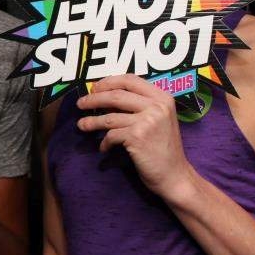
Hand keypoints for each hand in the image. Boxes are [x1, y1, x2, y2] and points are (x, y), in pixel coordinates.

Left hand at [76, 74, 196, 201]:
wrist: (174, 174)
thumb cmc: (163, 147)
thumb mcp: (158, 119)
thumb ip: (139, 105)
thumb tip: (105, 96)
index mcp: (162, 97)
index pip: (130, 79)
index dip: (109, 82)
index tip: (95, 87)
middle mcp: (156, 106)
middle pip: (116, 95)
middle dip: (94, 99)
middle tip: (80, 103)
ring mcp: (147, 121)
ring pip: (110, 117)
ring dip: (92, 121)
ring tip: (82, 125)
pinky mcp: (137, 137)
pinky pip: (111, 135)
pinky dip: (105, 142)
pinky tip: (104, 148)